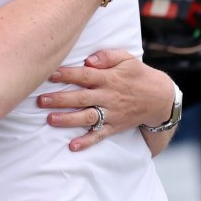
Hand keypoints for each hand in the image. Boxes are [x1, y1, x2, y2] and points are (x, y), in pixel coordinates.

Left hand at [37, 49, 174, 151]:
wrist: (160, 98)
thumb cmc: (138, 74)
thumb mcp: (126, 58)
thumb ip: (107, 55)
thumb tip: (88, 60)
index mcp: (109, 78)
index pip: (84, 75)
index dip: (67, 74)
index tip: (49, 74)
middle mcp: (108, 96)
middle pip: (81, 97)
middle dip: (60, 99)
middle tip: (41, 100)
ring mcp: (111, 113)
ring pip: (87, 117)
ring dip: (68, 119)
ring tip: (50, 119)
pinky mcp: (115, 126)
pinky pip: (99, 135)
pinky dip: (87, 141)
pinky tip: (73, 145)